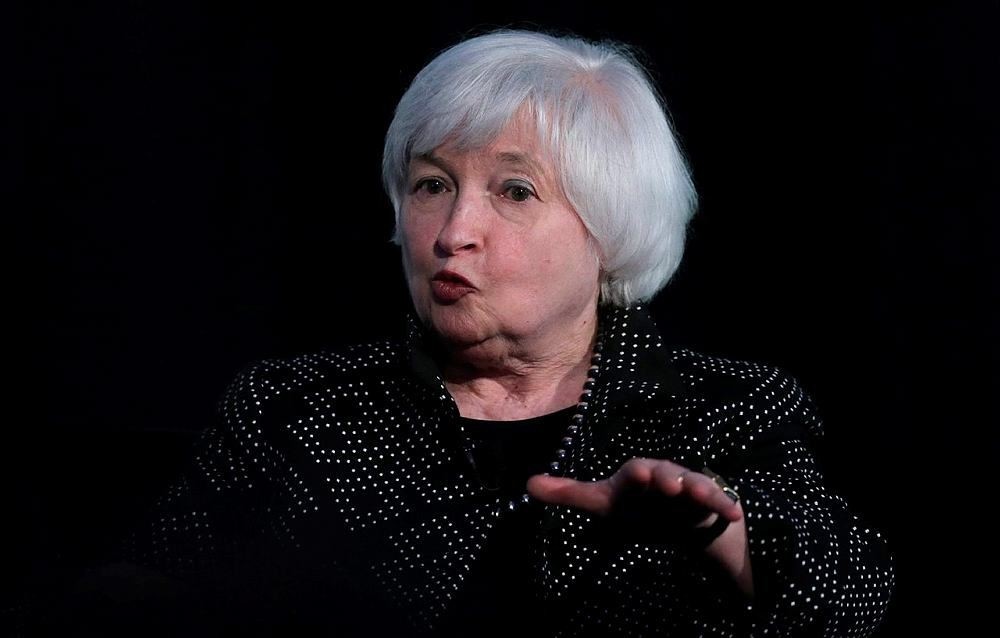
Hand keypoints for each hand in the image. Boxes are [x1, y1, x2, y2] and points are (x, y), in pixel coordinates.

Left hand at [526, 458, 741, 541]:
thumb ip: (569, 493)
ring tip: (699, 496)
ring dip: (696, 489)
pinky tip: (734, 513)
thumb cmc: (634, 503)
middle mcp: (662, 476)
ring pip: (692, 485)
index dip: (635, 475)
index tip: (638, 474)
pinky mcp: (708, 501)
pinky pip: (718, 501)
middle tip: (668, 483)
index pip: (633, 473)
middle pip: (665, 473)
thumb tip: (528, 484)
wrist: (676, 514)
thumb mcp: (603, 502)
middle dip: (666, 477)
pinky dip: (724, 505)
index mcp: (636, 477)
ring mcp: (687, 488)